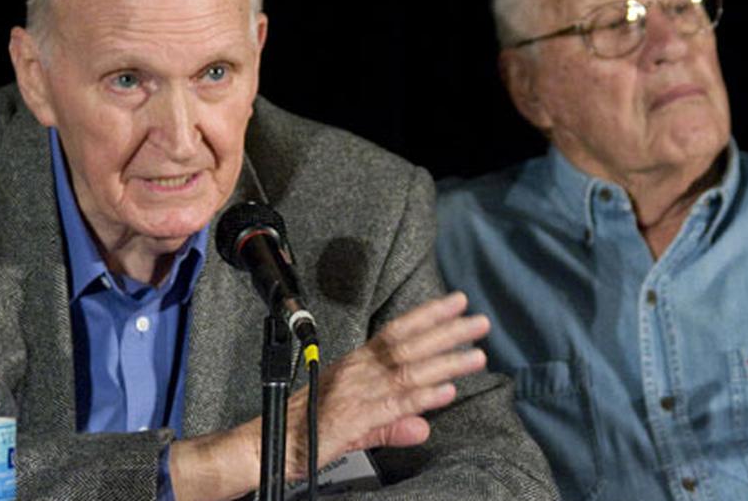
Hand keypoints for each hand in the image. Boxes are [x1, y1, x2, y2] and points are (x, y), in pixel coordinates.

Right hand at [284, 291, 488, 477]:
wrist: (268, 444)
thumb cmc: (306, 428)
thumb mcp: (355, 423)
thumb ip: (392, 423)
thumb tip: (423, 426)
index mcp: (356, 365)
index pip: (396, 332)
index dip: (427, 316)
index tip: (455, 303)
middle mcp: (359, 372)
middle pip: (408, 345)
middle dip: (446, 331)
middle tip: (479, 321)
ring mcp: (358, 393)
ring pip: (408, 371)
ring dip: (445, 361)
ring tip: (477, 353)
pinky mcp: (355, 418)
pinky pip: (395, 405)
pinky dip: (423, 397)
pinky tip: (447, 391)